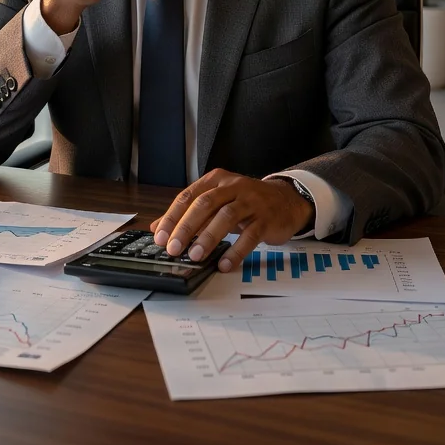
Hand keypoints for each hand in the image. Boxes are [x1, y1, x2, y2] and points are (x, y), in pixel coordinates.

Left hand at [149, 169, 313, 272]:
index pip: (188, 196)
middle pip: (205, 203)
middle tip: (174, 248)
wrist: (285, 200)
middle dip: (187, 227)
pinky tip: (224, 264)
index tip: (160, 237)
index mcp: (216, 180)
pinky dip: (236, 251)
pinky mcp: (266, 218)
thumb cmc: (245, 202)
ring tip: (196, 256)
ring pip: (227, 216)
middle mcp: (232, 187)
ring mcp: (251, 201)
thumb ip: (189, 214)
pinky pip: (250, 235)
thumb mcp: (216, 202)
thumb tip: (158, 228)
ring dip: (209, 237)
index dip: (172, 217)